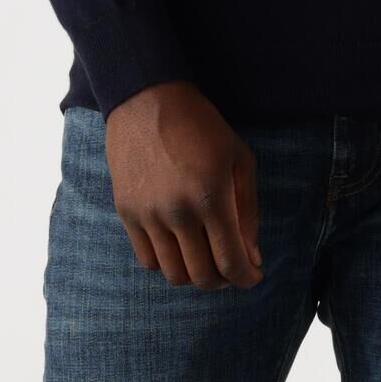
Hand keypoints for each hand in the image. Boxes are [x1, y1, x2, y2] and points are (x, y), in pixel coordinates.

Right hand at [103, 82, 263, 285]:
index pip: (230, 261)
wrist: (146, 100)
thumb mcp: (240, 160)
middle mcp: (178, 212)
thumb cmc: (201, 127)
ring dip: (195, 275)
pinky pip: (146, 260)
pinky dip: (166, 264)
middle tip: (231, 268)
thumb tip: (252, 256)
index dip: (246, 278)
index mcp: (211, 198)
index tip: (253, 276)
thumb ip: (248, 211)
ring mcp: (148, 215)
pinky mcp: (127, 213)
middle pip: (202, 276)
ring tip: (205, 259)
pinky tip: (179, 248)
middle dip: (223, 280)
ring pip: (173, 274)